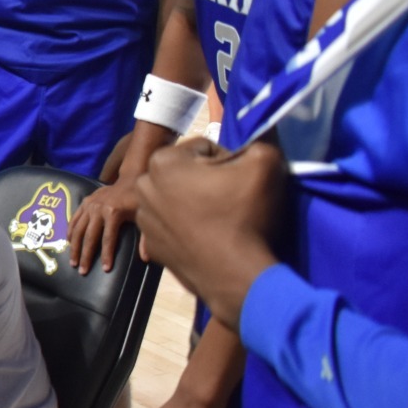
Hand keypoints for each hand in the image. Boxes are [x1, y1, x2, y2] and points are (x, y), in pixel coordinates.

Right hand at [69, 177, 140, 275]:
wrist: (129, 179)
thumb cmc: (138, 200)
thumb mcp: (143, 216)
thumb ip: (145, 238)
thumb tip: (146, 259)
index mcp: (113, 213)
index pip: (108, 239)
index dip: (107, 255)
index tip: (106, 269)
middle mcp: (98, 209)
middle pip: (89, 237)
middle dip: (85, 255)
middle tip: (83, 271)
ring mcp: (89, 205)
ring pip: (78, 229)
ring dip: (74, 247)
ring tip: (73, 262)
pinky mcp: (84, 202)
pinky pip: (74, 219)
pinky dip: (70, 231)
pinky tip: (68, 243)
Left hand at [135, 138, 284, 325]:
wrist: (235, 276)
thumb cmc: (245, 216)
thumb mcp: (264, 163)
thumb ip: (259, 138)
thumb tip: (256, 131)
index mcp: (162, 161)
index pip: (204, 148)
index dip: (228, 161)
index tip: (239, 180)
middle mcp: (143, 186)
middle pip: (186, 172)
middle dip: (207, 180)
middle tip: (231, 199)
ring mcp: (144, 219)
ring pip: (177, 198)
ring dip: (196, 203)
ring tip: (221, 220)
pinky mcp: (152, 245)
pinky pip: (173, 225)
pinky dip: (188, 227)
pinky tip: (209, 237)